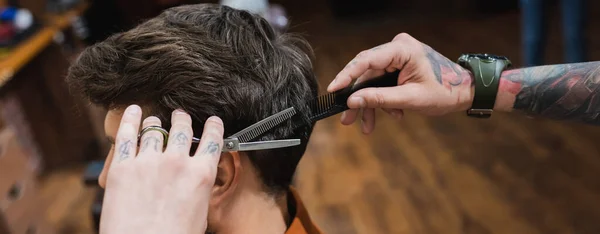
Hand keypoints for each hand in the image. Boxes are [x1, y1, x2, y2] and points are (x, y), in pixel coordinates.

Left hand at [99, 105, 223, 233]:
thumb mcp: (200, 214)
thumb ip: (198, 190)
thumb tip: (195, 181)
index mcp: (200, 174)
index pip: (212, 140)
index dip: (214, 127)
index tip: (212, 121)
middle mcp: (176, 162)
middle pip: (182, 128)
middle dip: (183, 120)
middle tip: (181, 117)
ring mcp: (148, 161)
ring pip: (154, 128)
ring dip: (157, 122)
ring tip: (156, 121)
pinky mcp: (122, 167)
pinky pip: (125, 135)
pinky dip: (129, 120)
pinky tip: (133, 111)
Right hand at [327, 33, 473, 133]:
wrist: (466, 91)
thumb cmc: (445, 91)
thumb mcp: (410, 99)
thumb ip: (379, 99)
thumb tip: (352, 101)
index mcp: (402, 49)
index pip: (366, 60)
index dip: (346, 76)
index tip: (332, 90)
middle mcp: (397, 47)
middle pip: (367, 73)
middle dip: (358, 98)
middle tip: (346, 118)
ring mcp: (398, 56)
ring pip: (372, 81)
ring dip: (371, 104)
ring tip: (366, 126)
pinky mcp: (399, 65)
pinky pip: (382, 82)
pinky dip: (383, 100)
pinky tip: (392, 115)